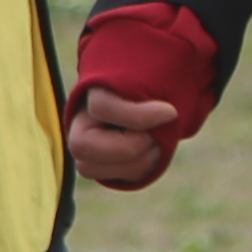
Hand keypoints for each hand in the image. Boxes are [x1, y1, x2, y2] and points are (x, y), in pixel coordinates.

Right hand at [67, 87, 181, 191]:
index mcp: (94, 88)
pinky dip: (135, 172)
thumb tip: (170, 113)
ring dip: (131, 164)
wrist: (152, 90)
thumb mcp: (158, 74)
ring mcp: (86, 143)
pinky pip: (107, 178)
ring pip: (89, 168)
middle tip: (154, 139)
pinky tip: (153, 156)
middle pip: (82, 146)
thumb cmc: (156, 77)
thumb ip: (158, 85)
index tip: (171, 112)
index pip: (103, 107)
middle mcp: (80, 118)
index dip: (139, 116)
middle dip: (128, 148)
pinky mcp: (100, 162)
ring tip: (156, 147)